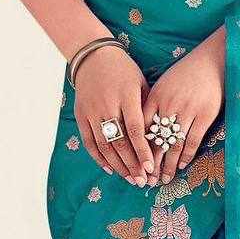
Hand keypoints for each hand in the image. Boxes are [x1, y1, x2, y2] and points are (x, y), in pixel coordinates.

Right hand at [72, 45, 156, 184]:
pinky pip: (89, 142)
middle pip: (120, 142)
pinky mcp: (81, 116)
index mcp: (126, 96)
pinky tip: (110, 169)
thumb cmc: (123, 69)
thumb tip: (158, 134)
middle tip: (143, 181)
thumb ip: (147, 107)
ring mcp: (92, 112)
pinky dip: (99, 158)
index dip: (143, 150)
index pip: (136, 129)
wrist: (93, 57)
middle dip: (132, 165)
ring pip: (105, 146)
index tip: (151, 167)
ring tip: (130, 179)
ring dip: (118, 166)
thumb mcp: (140, 82)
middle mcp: (108, 106)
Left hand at [142, 26, 224, 186]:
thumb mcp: (164, 84)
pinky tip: (181, 166)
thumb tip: (140, 129)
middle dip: (150, 163)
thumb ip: (152, 104)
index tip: (133, 166)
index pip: (141, 128)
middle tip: (145, 181)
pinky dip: (186, 155)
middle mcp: (169, 104)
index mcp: (156, 96)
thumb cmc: (186, 73)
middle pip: (156, 140)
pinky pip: (192, 140)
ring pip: (174, 144)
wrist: (212, 59)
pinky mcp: (205, 114)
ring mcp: (188, 110)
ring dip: (167, 165)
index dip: (137, 150)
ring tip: (163, 179)